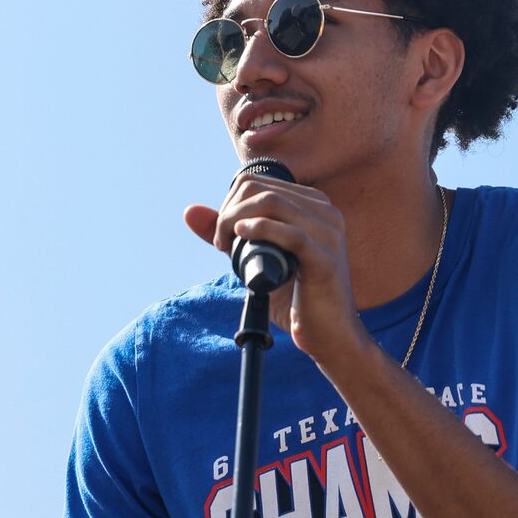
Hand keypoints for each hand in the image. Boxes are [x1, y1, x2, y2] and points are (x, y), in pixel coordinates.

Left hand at [184, 171, 365, 363]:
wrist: (328, 335)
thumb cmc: (293, 297)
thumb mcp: (255, 258)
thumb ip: (227, 233)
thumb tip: (189, 211)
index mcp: (312, 204)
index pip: (257, 182)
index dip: (229, 203)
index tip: (222, 235)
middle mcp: (325, 211)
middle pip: (261, 189)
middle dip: (229, 212)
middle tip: (221, 243)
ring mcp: (328, 233)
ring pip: (273, 203)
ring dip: (237, 220)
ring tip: (227, 247)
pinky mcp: (326, 259)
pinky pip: (291, 234)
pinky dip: (261, 230)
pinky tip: (242, 236)